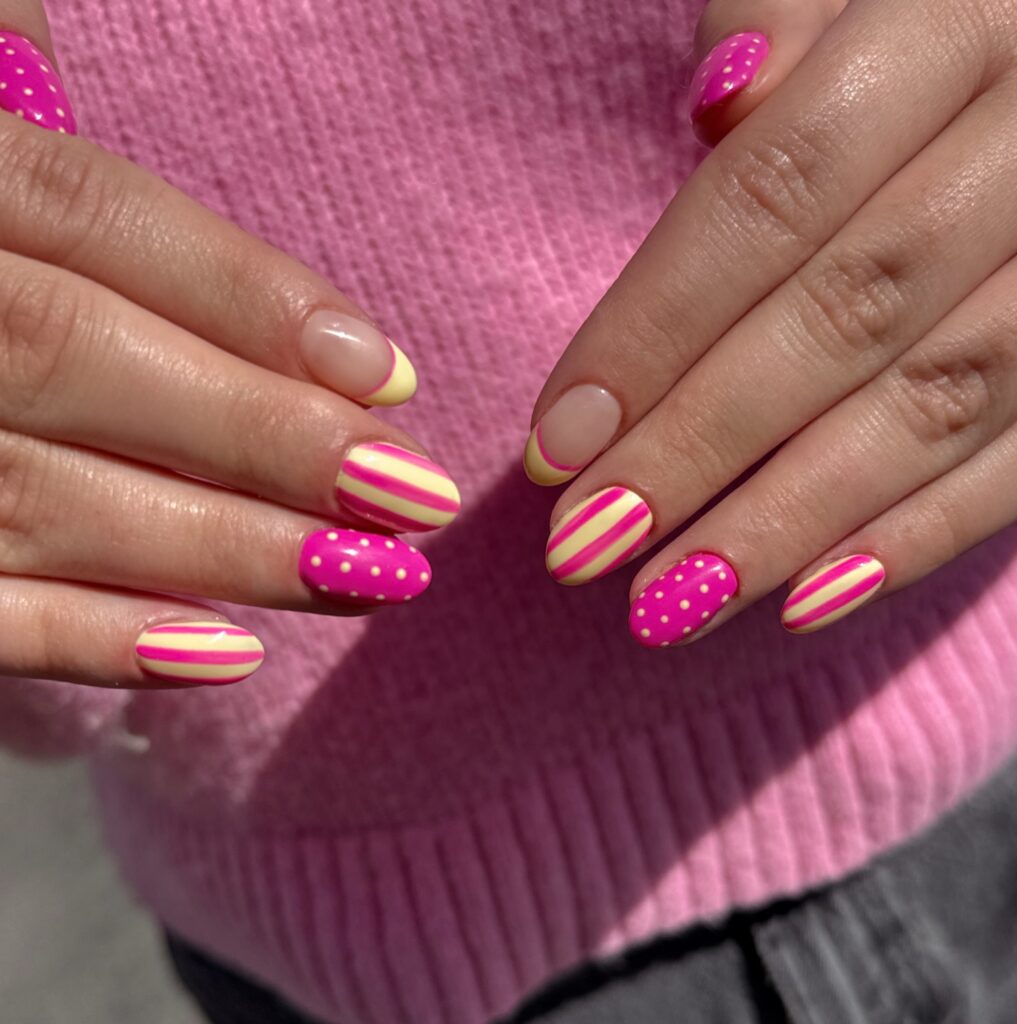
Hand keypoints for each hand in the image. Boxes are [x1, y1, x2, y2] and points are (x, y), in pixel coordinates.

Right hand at [0, 3, 458, 687]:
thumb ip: (3, 98)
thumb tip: (78, 91)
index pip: (94, 219)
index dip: (251, 298)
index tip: (387, 376)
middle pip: (85, 362)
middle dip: (265, 442)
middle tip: (411, 498)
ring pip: (43, 498)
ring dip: (221, 551)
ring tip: (364, 580)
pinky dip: (92, 641)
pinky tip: (222, 653)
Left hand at [526, 0, 1016, 645]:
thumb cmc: (928, 23)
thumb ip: (785, 23)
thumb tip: (724, 108)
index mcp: (960, 20)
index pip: (775, 192)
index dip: (655, 328)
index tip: (554, 445)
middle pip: (848, 314)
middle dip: (702, 447)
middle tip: (588, 546)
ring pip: (941, 402)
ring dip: (790, 521)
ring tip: (672, 603)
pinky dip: (919, 537)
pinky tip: (808, 599)